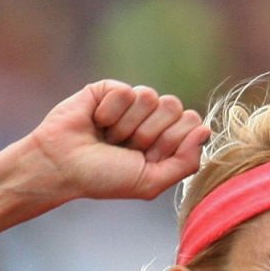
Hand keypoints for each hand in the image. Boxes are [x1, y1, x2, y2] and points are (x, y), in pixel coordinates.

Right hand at [22, 81, 208, 206]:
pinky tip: (96, 121)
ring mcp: (132, 103)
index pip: (192, 124)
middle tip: (126, 147)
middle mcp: (152, 120)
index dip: (171, 141)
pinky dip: (110, 112)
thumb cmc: (104, 178)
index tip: (147, 157)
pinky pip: (126, 91)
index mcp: (166, 141)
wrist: (62, 166)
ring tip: (108, 137)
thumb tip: (207, 130)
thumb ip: (185, 162)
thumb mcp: (151, 181)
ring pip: (150, 96)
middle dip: (150, 133)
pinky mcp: (110, 89)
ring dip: (127, 125)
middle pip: (175, 107)